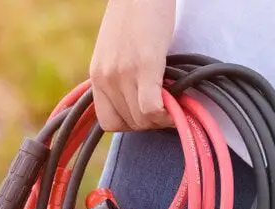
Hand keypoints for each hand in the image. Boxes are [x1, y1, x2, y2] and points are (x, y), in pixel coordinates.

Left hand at [89, 0, 176, 130]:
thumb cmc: (134, 17)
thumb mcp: (116, 51)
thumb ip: (121, 75)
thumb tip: (140, 100)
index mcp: (97, 76)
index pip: (108, 122)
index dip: (132, 124)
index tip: (149, 113)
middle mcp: (106, 78)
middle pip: (128, 125)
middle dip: (151, 122)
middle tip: (168, 108)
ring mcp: (123, 74)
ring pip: (141, 120)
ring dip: (161, 118)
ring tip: (174, 102)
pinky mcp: (144, 66)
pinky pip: (151, 108)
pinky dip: (166, 114)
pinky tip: (177, 103)